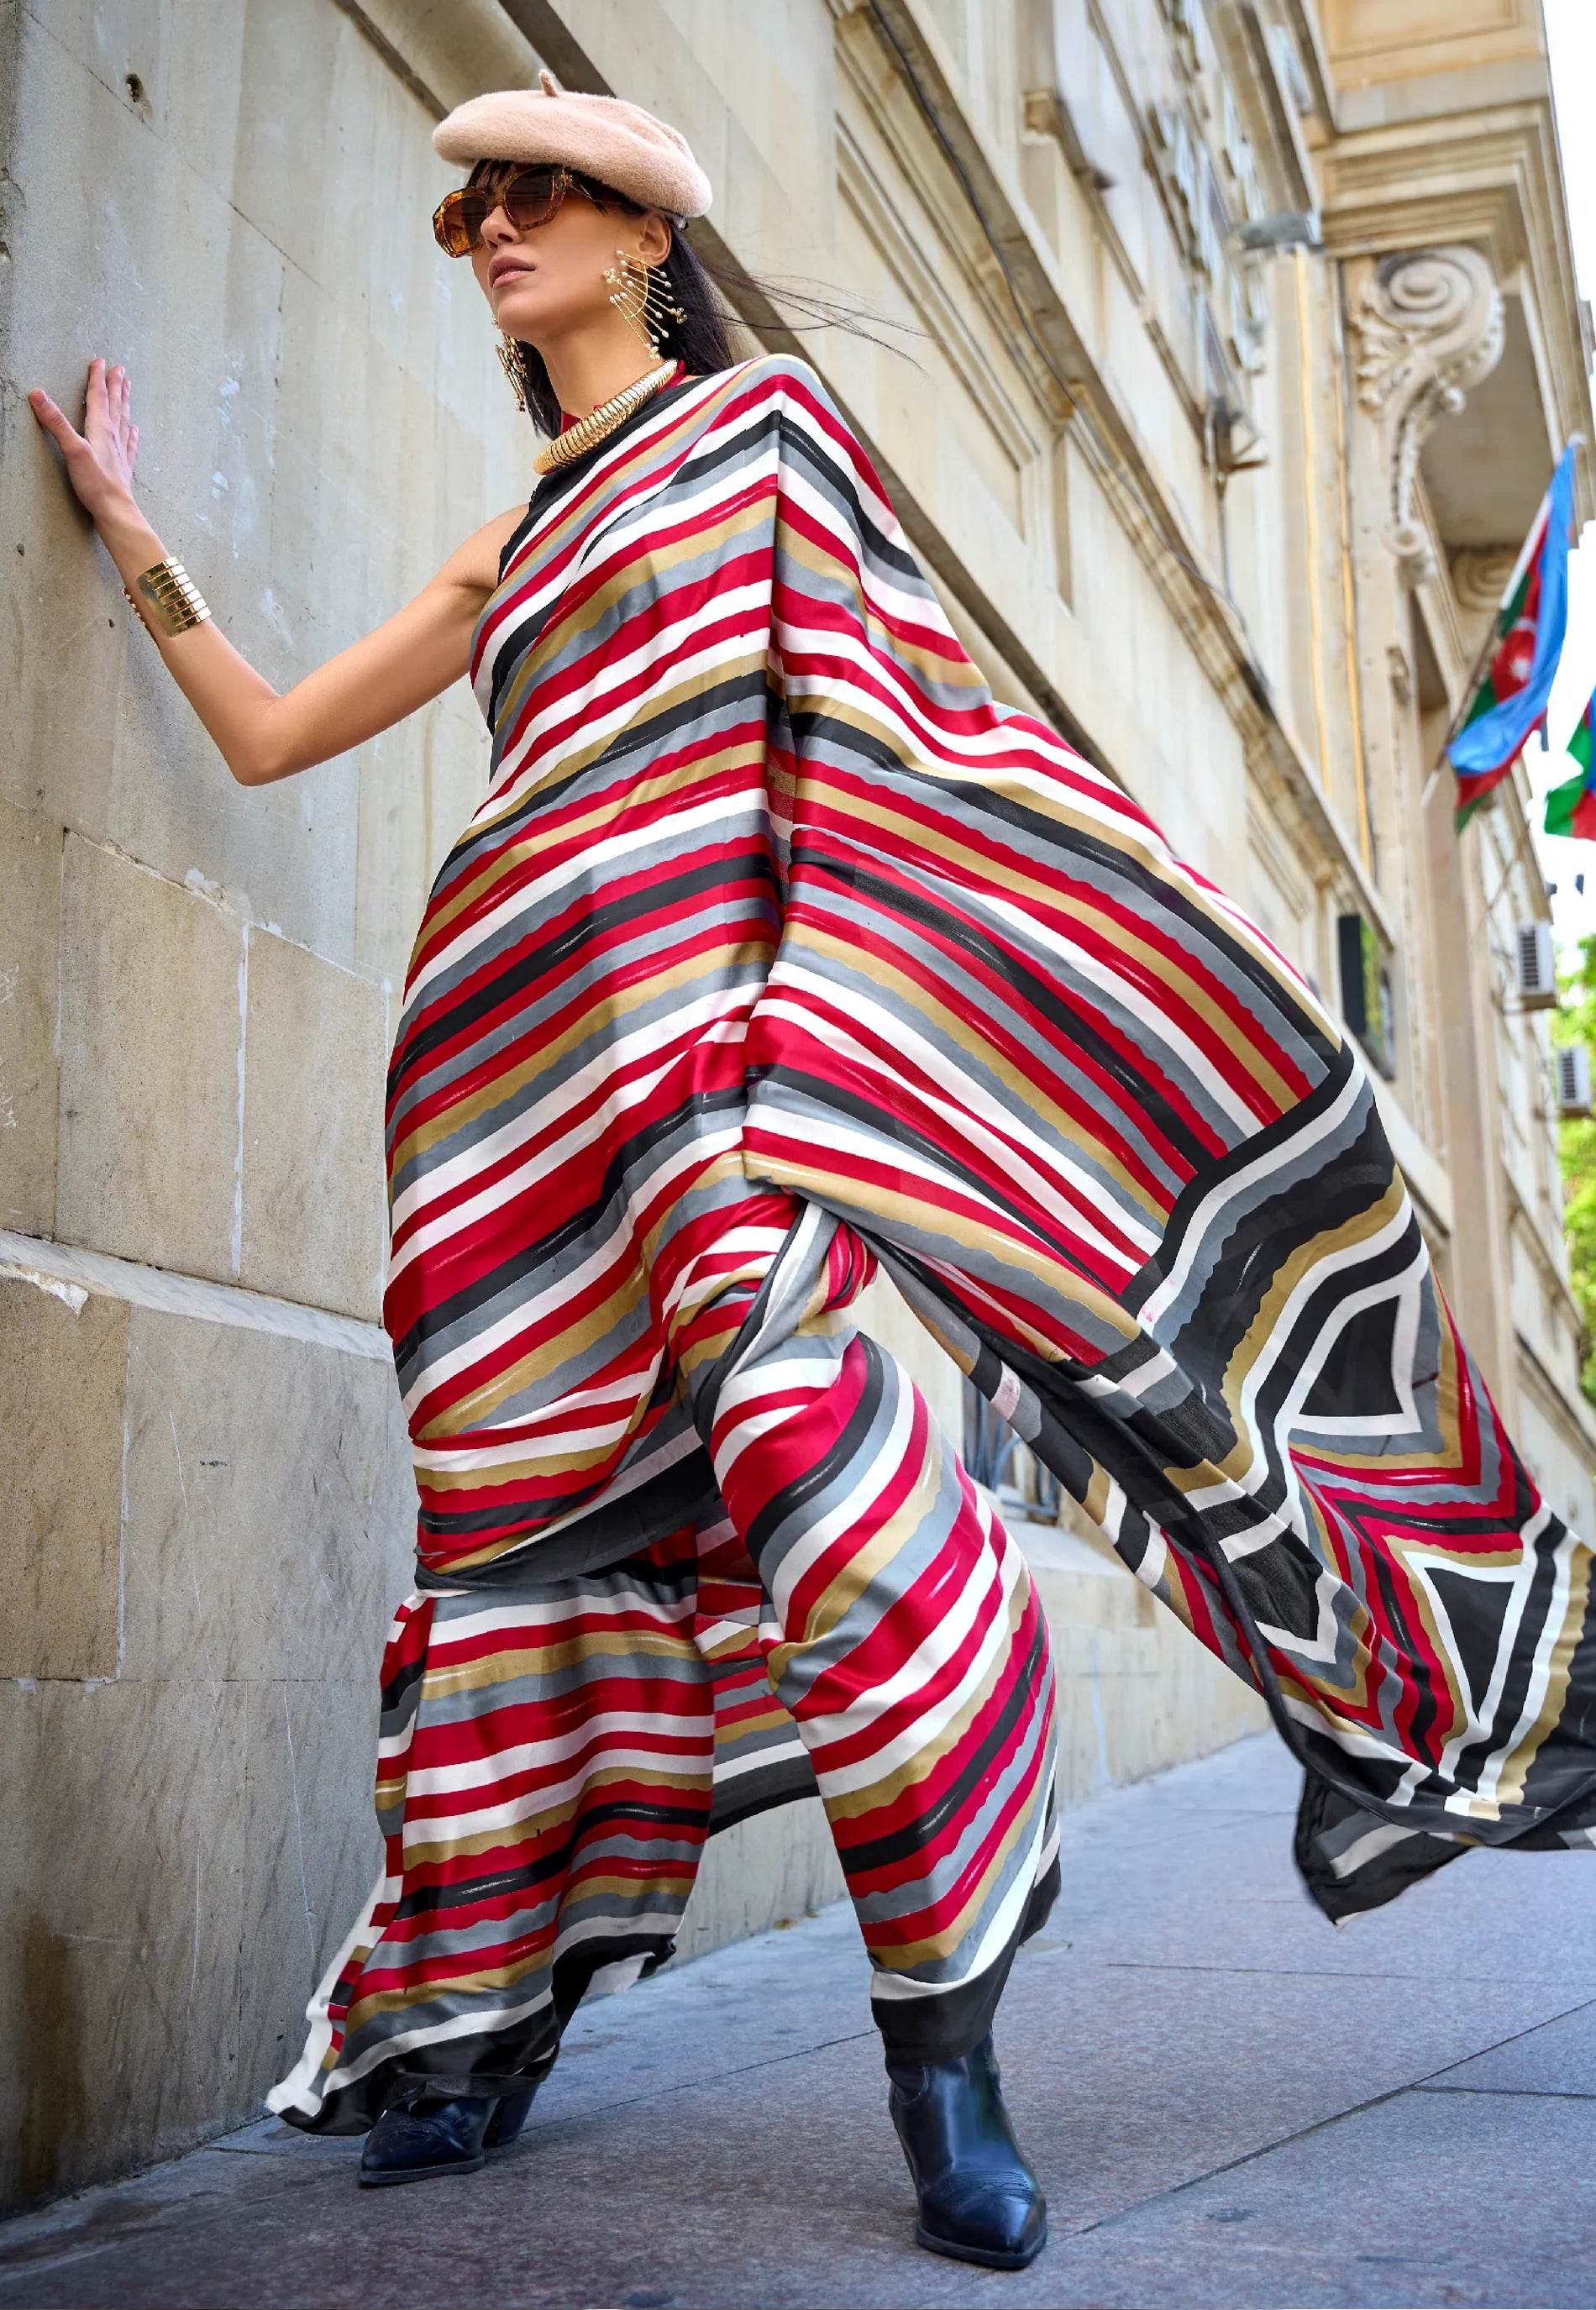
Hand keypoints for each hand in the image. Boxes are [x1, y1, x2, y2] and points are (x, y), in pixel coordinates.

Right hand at [28, 357, 141, 526]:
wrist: (117, 512)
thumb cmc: (95, 483)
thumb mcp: (72, 450)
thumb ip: (56, 423)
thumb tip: (37, 395)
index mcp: (101, 429)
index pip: (98, 397)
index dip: (97, 378)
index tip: (100, 361)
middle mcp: (114, 437)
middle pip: (115, 405)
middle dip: (116, 385)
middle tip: (121, 369)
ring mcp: (120, 452)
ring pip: (124, 420)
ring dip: (125, 403)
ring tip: (128, 389)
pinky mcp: (123, 467)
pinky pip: (129, 444)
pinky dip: (131, 434)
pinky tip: (134, 430)